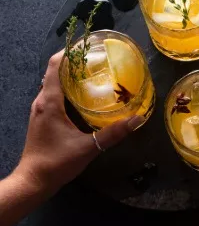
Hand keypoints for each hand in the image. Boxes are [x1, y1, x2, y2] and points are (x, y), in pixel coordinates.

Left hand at [16, 51, 143, 194]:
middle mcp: (42, 101)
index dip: (69, 52)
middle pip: (55, 72)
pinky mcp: (43, 118)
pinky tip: (86, 95)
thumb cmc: (56, 161)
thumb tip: (137, 119)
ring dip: (72, 75)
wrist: (33, 181)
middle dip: (75, 62)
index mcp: (49, 102)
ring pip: (55, 83)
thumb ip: (113, 133)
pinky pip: (55, 95)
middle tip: (99, 59)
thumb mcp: (88, 147)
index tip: (88, 44)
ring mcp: (40, 109)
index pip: (55, 66)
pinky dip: (69, 88)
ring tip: (95, 73)